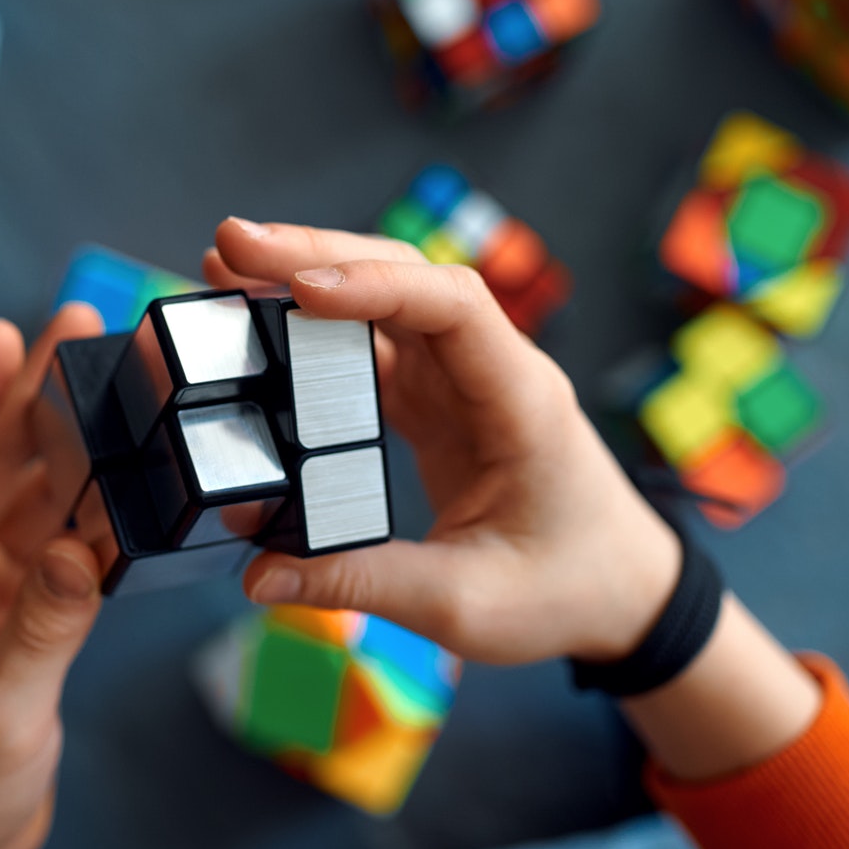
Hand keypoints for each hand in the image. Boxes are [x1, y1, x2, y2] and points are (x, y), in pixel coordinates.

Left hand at [0, 306, 103, 848]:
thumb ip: (38, 632)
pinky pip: (62, 540)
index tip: (5, 335)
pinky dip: (96, 507)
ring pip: (30, 492)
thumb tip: (81, 551)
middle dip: (35, 394)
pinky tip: (132, 468)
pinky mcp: (19, 612)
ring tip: (119, 379)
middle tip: (85, 325)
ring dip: (73, 439)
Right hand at [204, 218, 681, 666]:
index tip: (299, 287)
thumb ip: (363, 581)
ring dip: (310, 278)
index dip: (375, 285)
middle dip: (319, 254)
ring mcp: (463, 381)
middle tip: (231, 244)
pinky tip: (263, 324)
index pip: (453, 307)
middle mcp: (492, 371)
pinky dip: (316, 331)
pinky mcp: (437, 401)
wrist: (622, 594)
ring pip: (384, 301)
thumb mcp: (467, 604)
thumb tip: (260, 575)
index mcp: (521, 401)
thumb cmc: (567, 591)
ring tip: (226, 268)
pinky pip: (373, 347)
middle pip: (407, 280)